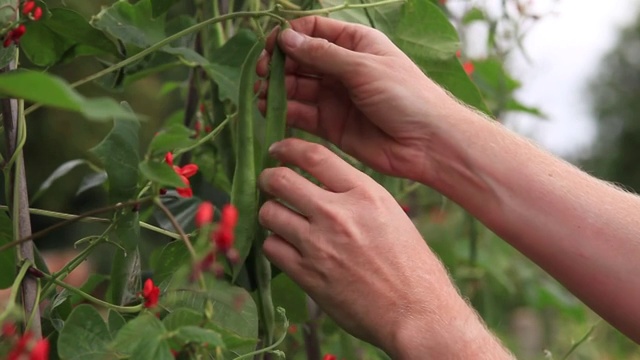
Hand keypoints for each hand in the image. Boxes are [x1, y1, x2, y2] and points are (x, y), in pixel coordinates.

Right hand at [257, 16, 461, 181]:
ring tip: (262, 94)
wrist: (427, 143)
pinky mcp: (330, 124)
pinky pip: (301, 114)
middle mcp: (342, 68)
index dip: (290, 36)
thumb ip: (323, 55)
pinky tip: (269, 109)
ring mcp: (335, 96)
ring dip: (277, 88)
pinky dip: (284, 111)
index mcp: (355, 44)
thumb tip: (286, 38)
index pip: (313, 31)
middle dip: (279, 64)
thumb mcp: (363, 67)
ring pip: (296, 87)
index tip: (272, 46)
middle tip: (263, 73)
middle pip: (300, 59)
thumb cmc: (405, 95)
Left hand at [258, 139, 503, 357]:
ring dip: (270, 214)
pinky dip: (275, 245)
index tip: (278, 151)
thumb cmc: (411, 265)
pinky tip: (287, 248)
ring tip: (278, 219)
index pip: (314, 155)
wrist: (415, 312)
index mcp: (364, 194)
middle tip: (268, 184)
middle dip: (268, 179)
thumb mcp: (390, 215)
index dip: (288, 148)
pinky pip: (271, 248)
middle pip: (281, 180)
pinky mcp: (307, 274)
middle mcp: (337, 213)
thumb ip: (356, 197)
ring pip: (269, 213)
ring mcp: (319, 244)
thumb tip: (323, 187)